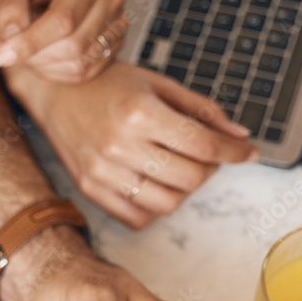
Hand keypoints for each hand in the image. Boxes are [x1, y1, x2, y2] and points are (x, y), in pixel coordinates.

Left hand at [0, 0, 126, 82]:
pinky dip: (56, 71)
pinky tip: (42, 55)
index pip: (63, 20)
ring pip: (79, 64)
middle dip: (34, 55)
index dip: (30, 42)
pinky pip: (85, 72)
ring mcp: (118, 23)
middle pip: (73, 46)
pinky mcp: (115, 44)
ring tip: (25, 47)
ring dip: (43, 65)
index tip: (0, 54)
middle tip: (6, 49)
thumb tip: (11, 36)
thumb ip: (9, 5)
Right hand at [12, 61, 257, 227]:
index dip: (234, 151)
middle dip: (211, 168)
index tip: (247, 152)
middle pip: (190, 178)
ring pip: (167, 203)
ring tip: (180, 168)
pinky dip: (155, 207)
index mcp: (140, 112)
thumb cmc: (105, 82)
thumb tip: (239, 135)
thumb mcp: (157, 83)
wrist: (54, 88)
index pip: (203, 144)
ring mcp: (102, 170)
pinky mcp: (89, 188)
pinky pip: (136, 217)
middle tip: (208, 155)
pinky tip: (156, 184)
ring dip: (185, 190)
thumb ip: (201, 109)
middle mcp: (120, 144)